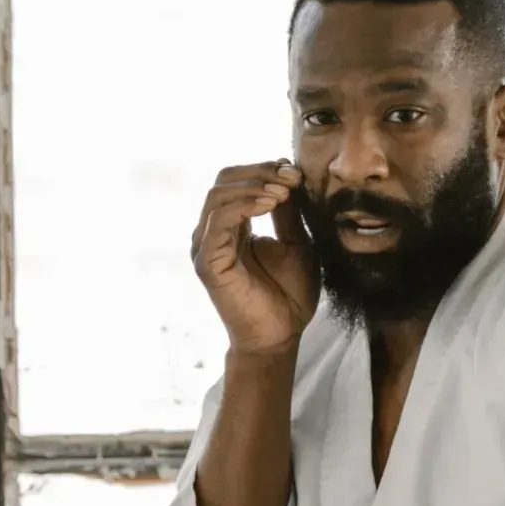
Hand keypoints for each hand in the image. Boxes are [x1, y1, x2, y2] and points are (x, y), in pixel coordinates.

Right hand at [190, 160, 318, 355]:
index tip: (297, 173)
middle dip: (260, 172)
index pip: (238, 180)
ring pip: (218, 195)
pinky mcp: (207, 262)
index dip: (265, 169)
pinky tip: (271, 204)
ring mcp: (207, 246)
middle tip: (291, 177)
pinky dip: (244, 205)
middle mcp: (214, 232)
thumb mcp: (297, 243)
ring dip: (254, 186)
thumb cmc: (289, 295)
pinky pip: (218, 221)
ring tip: (283, 192)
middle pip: (224, 180)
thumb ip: (288, 212)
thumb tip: (287, 176)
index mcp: (233, 225)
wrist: (282, 335)